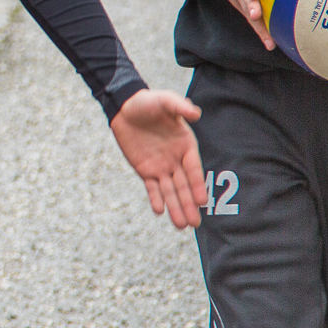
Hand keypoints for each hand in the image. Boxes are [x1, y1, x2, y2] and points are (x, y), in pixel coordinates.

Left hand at [109, 88, 205, 228]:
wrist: (126, 107)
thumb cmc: (149, 103)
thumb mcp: (165, 101)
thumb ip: (179, 107)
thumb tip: (195, 113)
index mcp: (186, 145)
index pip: (193, 170)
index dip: (197, 185)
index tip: (202, 202)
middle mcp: (176, 159)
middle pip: (184, 186)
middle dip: (189, 205)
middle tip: (195, 225)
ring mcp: (161, 167)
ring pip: (170, 191)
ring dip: (175, 208)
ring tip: (182, 226)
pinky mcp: (145, 170)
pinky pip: (152, 188)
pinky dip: (156, 199)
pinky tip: (160, 211)